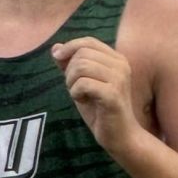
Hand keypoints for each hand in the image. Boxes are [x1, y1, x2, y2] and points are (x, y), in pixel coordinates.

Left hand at [52, 37, 138, 155]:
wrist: (120, 136)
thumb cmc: (101, 110)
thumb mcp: (82, 84)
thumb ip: (71, 65)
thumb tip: (55, 48)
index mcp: (117, 59)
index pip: (89, 41)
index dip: (70, 46)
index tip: (57, 58)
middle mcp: (121, 65)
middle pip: (82, 53)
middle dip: (69, 71)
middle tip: (75, 88)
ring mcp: (118, 79)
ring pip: (81, 67)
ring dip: (72, 82)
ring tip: (79, 95)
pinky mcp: (112, 94)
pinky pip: (83, 83)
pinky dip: (76, 93)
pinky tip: (83, 101)